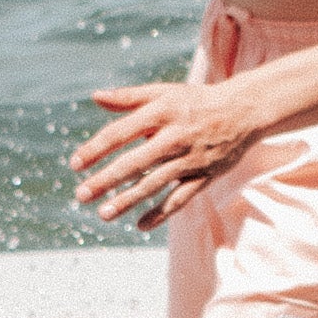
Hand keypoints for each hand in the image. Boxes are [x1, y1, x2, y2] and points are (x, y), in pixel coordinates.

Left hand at [71, 75, 253, 229]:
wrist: (243, 110)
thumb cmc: (195, 100)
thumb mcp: (164, 92)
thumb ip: (128, 97)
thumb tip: (95, 96)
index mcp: (161, 112)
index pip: (120, 132)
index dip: (96, 149)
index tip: (75, 165)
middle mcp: (175, 136)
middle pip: (134, 162)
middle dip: (106, 180)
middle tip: (81, 195)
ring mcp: (190, 158)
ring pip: (154, 183)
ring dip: (128, 200)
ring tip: (103, 214)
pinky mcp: (204, 175)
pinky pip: (181, 198)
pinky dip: (162, 212)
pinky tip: (141, 225)